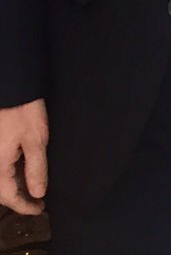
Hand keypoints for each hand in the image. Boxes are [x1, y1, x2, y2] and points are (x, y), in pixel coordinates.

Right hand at [0, 99, 48, 213]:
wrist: (12, 88)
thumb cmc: (24, 112)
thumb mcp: (36, 140)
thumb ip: (36, 168)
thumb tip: (37, 193)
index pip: (9, 197)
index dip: (25, 206)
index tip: (40, 209)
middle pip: (1, 192)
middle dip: (18, 199)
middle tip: (37, 202)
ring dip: (14, 188)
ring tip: (33, 190)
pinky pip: (0, 169)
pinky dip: (10, 175)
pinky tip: (23, 173)